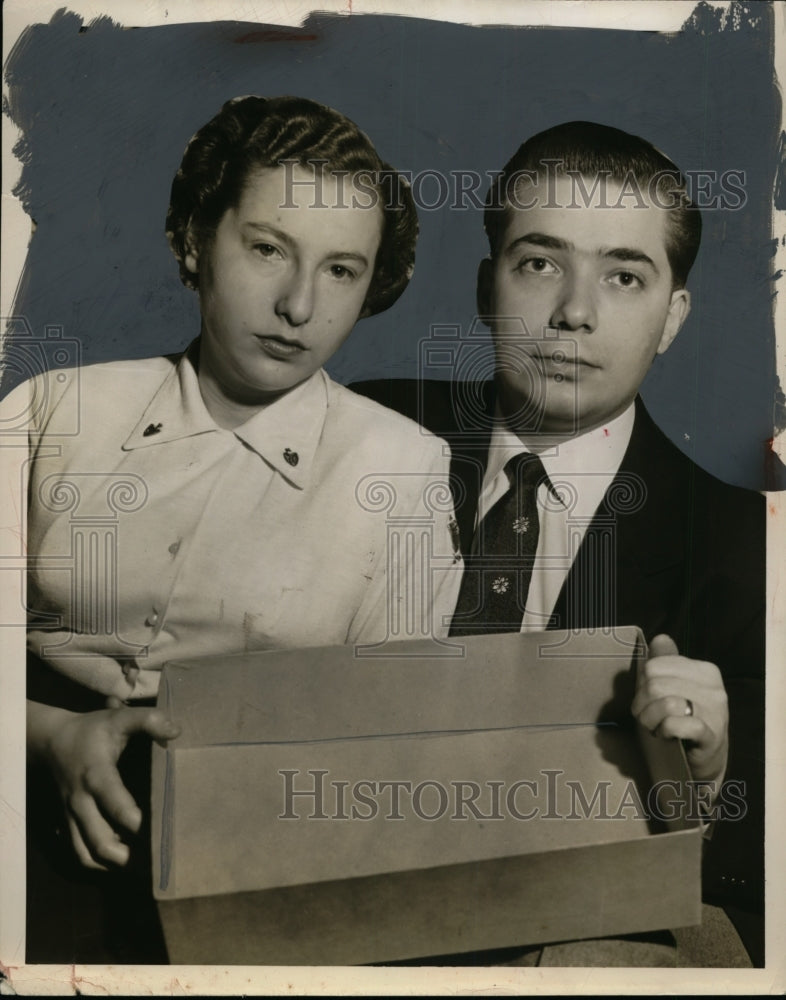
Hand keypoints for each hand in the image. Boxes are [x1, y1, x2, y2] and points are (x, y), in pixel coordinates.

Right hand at [30, 700, 179, 868]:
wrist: (52, 742)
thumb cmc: (93, 730)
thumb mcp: (118, 718)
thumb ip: (148, 720)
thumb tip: (176, 732)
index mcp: (96, 775)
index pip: (115, 804)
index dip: (136, 822)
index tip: (159, 832)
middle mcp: (81, 802)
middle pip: (100, 841)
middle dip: (128, 856)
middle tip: (157, 859)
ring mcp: (72, 817)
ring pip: (87, 854)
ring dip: (114, 865)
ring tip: (143, 867)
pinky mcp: (68, 825)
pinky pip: (80, 853)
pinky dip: (100, 863)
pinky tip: (122, 861)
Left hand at [631, 634, 727, 791]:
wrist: (707, 758)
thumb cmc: (685, 718)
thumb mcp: (675, 687)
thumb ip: (667, 662)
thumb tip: (660, 639)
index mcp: (705, 670)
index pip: (654, 666)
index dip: (642, 684)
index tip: (647, 699)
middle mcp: (714, 688)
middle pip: (655, 684)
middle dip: (642, 704)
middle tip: (647, 717)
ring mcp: (716, 712)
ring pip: (664, 703)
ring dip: (650, 719)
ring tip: (656, 727)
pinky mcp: (711, 736)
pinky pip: (675, 724)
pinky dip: (664, 730)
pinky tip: (667, 735)